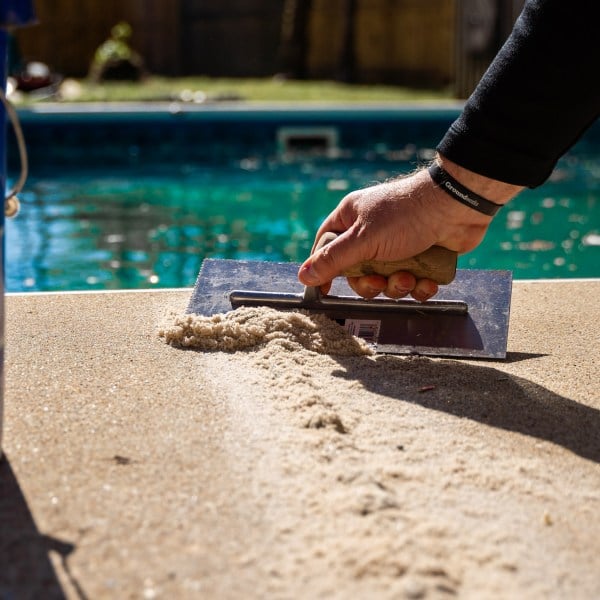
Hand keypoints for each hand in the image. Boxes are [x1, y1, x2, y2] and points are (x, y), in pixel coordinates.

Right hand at [298, 159, 520, 300]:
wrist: (457, 207)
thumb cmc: (405, 215)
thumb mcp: (364, 239)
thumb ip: (333, 260)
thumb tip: (304, 276)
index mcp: (352, 219)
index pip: (326, 246)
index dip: (324, 268)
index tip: (324, 290)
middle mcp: (372, 232)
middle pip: (357, 272)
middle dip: (371, 283)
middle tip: (380, 282)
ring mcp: (398, 245)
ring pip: (386, 280)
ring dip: (397, 286)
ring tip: (409, 278)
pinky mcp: (421, 257)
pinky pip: (411, 282)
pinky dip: (418, 287)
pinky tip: (426, 282)